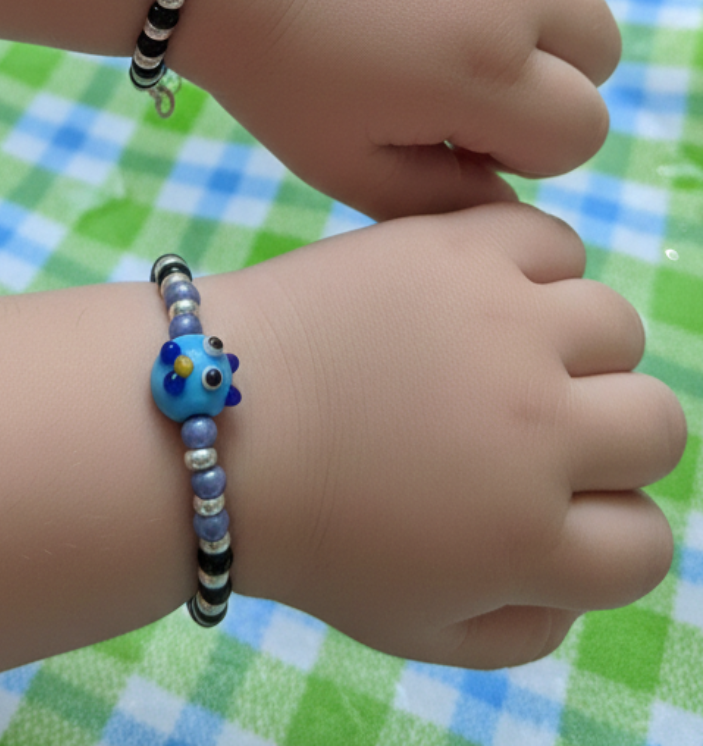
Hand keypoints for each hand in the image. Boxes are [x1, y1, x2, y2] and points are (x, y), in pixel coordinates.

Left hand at [179, 0, 619, 219]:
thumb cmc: (268, 65)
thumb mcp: (339, 162)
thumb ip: (439, 198)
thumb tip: (509, 196)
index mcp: (483, 70)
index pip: (583, 131)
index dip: (528, 147)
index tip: (462, 131)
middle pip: (601, 51)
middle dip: (547, 78)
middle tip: (458, 74)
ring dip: (537, 6)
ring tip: (448, 11)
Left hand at [222, 203, 684, 666]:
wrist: (214, 424)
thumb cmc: (303, 529)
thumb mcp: (415, 631)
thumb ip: (522, 629)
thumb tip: (576, 582)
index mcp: (530, 539)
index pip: (647, 541)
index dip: (602, 528)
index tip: (545, 503)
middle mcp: (538, 429)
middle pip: (656, 424)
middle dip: (606, 437)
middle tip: (527, 424)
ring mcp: (503, 328)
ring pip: (616, 325)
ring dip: (575, 346)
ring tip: (501, 349)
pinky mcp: (458, 249)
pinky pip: (551, 238)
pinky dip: (534, 261)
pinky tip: (484, 288)